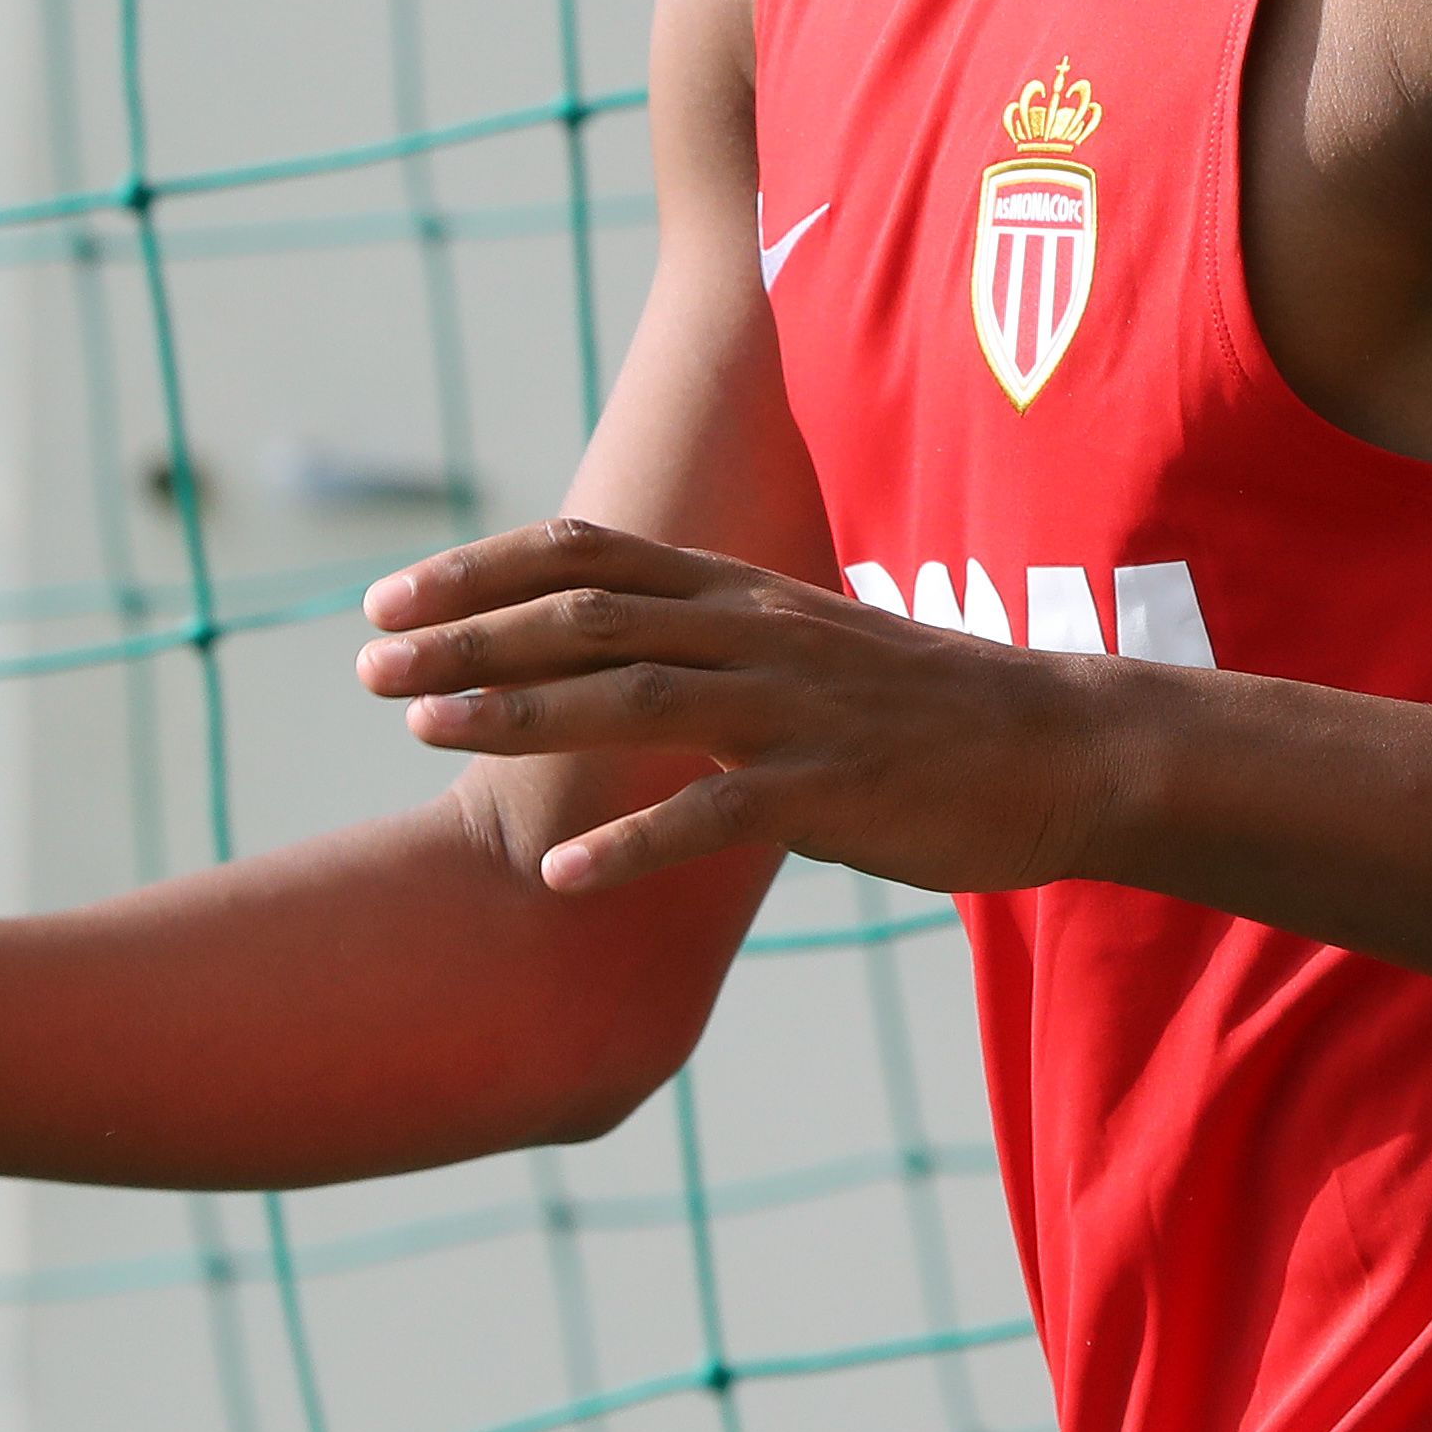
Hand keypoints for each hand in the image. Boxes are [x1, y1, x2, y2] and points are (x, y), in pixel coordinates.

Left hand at [358, 520, 1112, 896]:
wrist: (1066, 747)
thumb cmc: (925, 710)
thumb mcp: (805, 648)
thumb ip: (710, 648)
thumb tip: (613, 664)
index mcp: (742, 594)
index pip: (588, 553)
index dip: (479, 570)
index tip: (387, 599)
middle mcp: (755, 632)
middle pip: (586, 615)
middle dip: (466, 638)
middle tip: (365, 670)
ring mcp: (795, 707)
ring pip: (634, 695)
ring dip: (520, 714)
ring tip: (425, 736)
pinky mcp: (833, 788)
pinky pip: (715, 814)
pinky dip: (630, 842)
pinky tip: (558, 878)